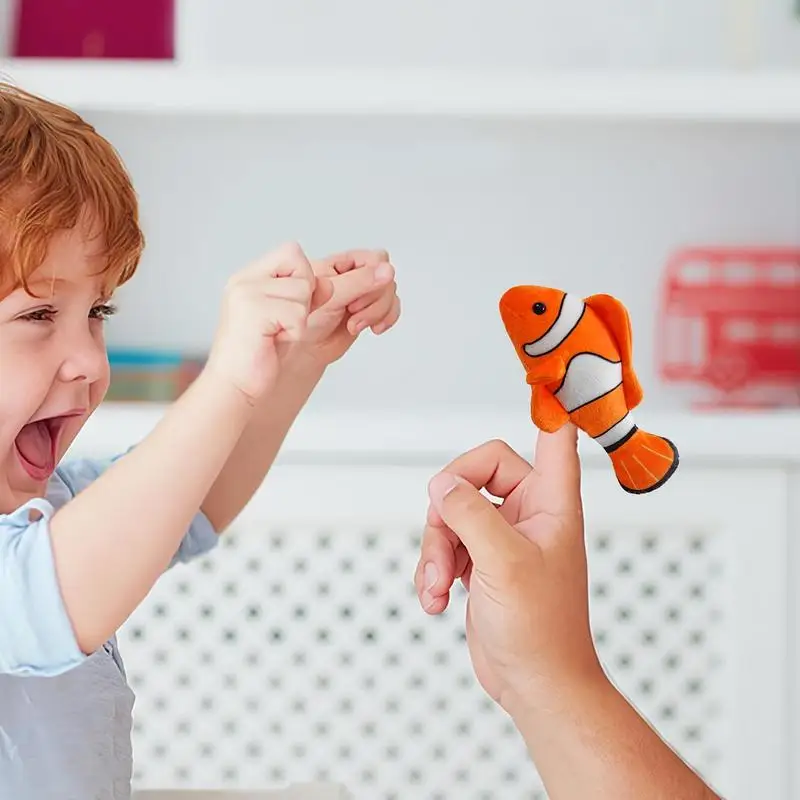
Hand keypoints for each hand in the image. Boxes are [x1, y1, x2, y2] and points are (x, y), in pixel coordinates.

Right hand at [205, 242, 315, 403]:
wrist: (234, 386)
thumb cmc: (259, 356)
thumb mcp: (287, 318)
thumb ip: (307, 296)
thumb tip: (330, 284)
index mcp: (249, 277)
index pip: (292, 252)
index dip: (304, 278)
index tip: (291, 308)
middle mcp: (245, 280)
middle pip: (303, 271)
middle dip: (304, 302)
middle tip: (281, 325)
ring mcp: (247, 294)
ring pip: (304, 292)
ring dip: (299, 320)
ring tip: (275, 334)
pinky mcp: (254, 311)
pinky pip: (297, 314)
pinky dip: (294, 333)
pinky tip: (273, 341)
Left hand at [282, 248, 399, 367]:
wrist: (305, 350)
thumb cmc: (307, 320)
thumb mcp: (332, 296)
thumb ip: (360, 282)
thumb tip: (388, 271)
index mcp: (341, 263)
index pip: (376, 259)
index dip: (373, 279)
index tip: (355, 298)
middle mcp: (354, 276)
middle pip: (386, 277)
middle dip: (374, 300)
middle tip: (353, 312)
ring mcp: (363, 294)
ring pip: (391, 293)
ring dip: (378, 312)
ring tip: (355, 324)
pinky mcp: (369, 311)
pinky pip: (392, 308)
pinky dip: (387, 319)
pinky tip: (374, 328)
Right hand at [414, 426, 602, 716]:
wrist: (534, 683)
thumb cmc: (541, 629)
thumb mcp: (503, 562)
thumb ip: (470, 513)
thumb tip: (442, 483)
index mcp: (551, 502)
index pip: (556, 437)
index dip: (553, 403)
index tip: (547, 371)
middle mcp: (528, 513)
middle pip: (477, 470)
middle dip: (449, 506)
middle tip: (444, 534)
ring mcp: (502, 537)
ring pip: (453, 512)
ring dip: (435, 548)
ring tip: (436, 585)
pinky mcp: (480, 562)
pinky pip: (445, 544)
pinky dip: (433, 569)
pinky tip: (436, 598)